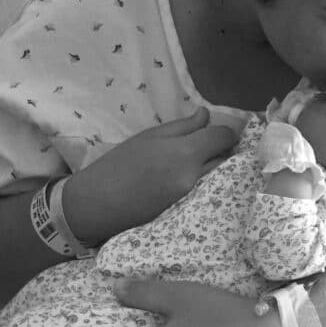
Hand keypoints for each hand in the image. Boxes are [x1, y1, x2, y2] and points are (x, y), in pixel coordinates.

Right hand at [65, 108, 237, 245]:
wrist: (99, 203)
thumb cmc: (120, 164)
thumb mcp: (149, 137)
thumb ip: (182, 126)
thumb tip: (206, 115)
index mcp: (186, 152)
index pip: (224, 138)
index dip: (226, 131)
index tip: (219, 130)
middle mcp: (195, 176)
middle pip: (226, 158)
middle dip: (222, 149)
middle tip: (209, 144)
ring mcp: (193, 196)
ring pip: (219, 176)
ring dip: (216, 166)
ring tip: (200, 160)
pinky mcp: (188, 211)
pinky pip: (207, 191)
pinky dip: (205, 181)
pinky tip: (190, 177)